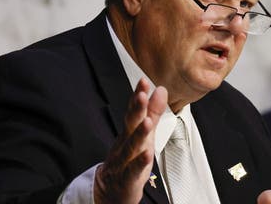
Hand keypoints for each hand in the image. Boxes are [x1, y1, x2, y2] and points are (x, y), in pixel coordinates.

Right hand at [94, 78, 166, 203]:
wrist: (110, 191)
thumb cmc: (128, 160)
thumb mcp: (143, 134)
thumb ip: (152, 113)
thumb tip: (160, 90)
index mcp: (129, 132)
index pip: (133, 111)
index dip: (138, 96)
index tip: (143, 81)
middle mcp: (124, 144)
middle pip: (129, 125)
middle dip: (136, 109)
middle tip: (142, 94)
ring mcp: (123, 161)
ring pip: (130, 146)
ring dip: (138, 133)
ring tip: (147, 121)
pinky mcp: (126, 179)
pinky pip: (132, 170)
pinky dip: (139, 163)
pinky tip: (147, 154)